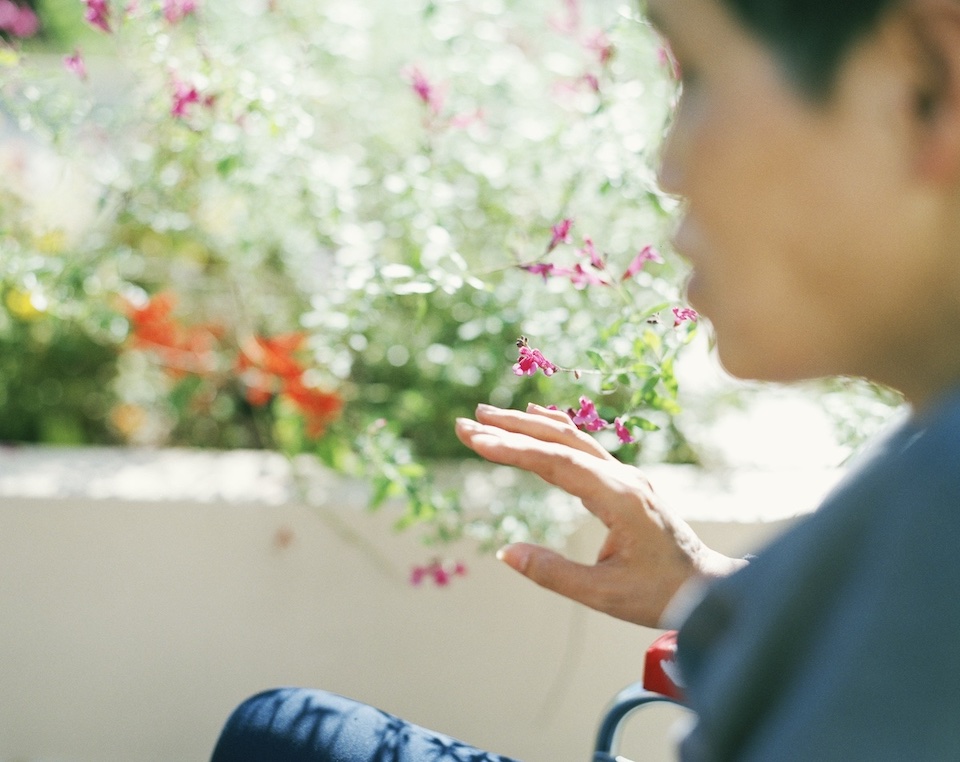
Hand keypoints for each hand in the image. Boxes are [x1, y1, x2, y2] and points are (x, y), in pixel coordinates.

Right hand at [455, 403, 743, 627]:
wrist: (709, 587)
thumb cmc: (661, 594)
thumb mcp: (604, 594)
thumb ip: (554, 573)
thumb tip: (505, 553)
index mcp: (620, 498)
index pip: (558, 462)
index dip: (515, 449)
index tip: (477, 440)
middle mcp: (623, 478)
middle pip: (562, 440)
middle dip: (512, 428)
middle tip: (467, 422)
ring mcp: (626, 477)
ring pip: (573, 439)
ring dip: (530, 425)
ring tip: (489, 416)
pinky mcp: (625, 483)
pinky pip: (584, 447)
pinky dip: (554, 431)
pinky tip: (535, 420)